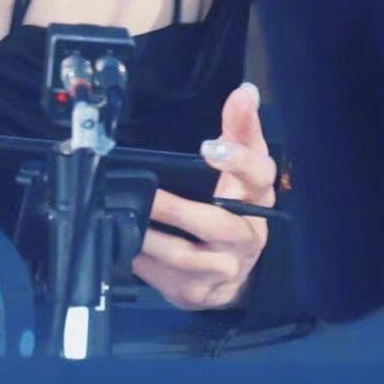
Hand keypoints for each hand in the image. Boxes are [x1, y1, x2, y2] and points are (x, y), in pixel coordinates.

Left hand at [130, 81, 275, 310]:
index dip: (236, 160)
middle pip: (215, 224)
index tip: (209, 146)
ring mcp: (223, 268)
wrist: (237, 270)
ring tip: (127, 218)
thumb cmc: (236, 205)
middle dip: (176, 209)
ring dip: (151, 238)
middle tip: (148, 194)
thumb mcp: (241, 165)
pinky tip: (127, 245)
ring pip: (184, 257)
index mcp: (257, 197)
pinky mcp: (198, 292)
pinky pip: (165, 279)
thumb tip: (245, 92)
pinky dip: (143, 262)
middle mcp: (246, 236)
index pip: (257, 175)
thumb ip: (239, 127)